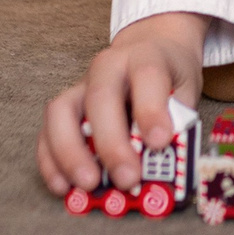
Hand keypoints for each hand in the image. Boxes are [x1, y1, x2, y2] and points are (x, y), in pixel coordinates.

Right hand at [37, 11, 206, 198]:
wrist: (151, 47)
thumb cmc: (170, 75)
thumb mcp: (185, 89)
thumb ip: (177, 119)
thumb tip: (164, 160)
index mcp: (145, 56)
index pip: (146, 76)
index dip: (151, 110)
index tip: (159, 142)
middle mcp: (108, 66)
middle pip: (100, 98)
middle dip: (111, 143)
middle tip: (126, 178)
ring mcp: (81, 85)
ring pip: (61, 112)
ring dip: (70, 153)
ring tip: (88, 185)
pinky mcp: (64, 107)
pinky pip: (47, 132)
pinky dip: (51, 162)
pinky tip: (64, 187)